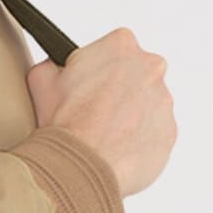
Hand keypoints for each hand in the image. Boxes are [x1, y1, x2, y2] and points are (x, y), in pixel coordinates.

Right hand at [26, 28, 175, 199]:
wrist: (81, 168)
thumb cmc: (65, 124)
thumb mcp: (42, 80)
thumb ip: (54, 65)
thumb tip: (54, 68)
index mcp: (121, 45)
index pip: (115, 52)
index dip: (99, 73)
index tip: (91, 90)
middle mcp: (150, 67)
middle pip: (136, 76)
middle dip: (119, 93)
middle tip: (98, 115)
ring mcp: (163, 101)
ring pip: (148, 106)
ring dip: (131, 118)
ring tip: (106, 137)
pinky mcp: (170, 132)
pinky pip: (156, 135)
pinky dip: (140, 142)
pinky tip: (119, 151)